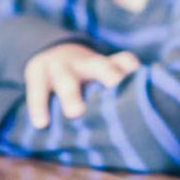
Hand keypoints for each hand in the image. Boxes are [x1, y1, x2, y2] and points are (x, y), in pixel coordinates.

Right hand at [23, 43, 140, 128]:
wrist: (50, 52)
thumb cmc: (84, 76)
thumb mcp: (99, 76)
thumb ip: (115, 95)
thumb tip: (139, 128)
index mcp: (104, 64)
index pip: (124, 61)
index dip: (132, 70)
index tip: (142, 84)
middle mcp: (84, 63)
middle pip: (98, 65)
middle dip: (108, 76)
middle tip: (115, 88)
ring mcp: (59, 67)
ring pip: (66, 79)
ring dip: (71, 95)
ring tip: (76, 112)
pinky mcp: (37, 74)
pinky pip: (37, 90)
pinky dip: (38, 106)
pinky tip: (41, 123)